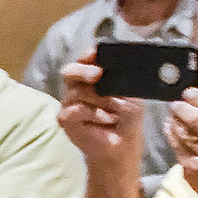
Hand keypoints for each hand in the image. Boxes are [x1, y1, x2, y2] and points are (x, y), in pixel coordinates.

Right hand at [57, 55, 145, 177]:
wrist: (122, 144)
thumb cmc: (127, 117)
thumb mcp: (132, 93)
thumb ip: (123, 79)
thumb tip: (117, 67)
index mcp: (93, 77)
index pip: (85, 60)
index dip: (88, 55)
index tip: (96, 53)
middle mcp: (78, 87)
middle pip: (70, 71)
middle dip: (83, 70)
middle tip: (97, 74)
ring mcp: (69, 103)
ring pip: (76, 92)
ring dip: (100, 100)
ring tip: (116, 111)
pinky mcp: (64, 119)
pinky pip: (74, 110)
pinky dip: (94, 114)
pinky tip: (107, 120)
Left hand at [169, 85, 197, 197]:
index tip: (191, 92)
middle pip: (196, 120)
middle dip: (183, 107)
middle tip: (178, 102)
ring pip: (182, 133)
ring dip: (174, 119)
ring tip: (174, 112)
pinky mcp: (191, 172)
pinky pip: (176, 147)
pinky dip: (171, 134)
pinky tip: (171, 127)